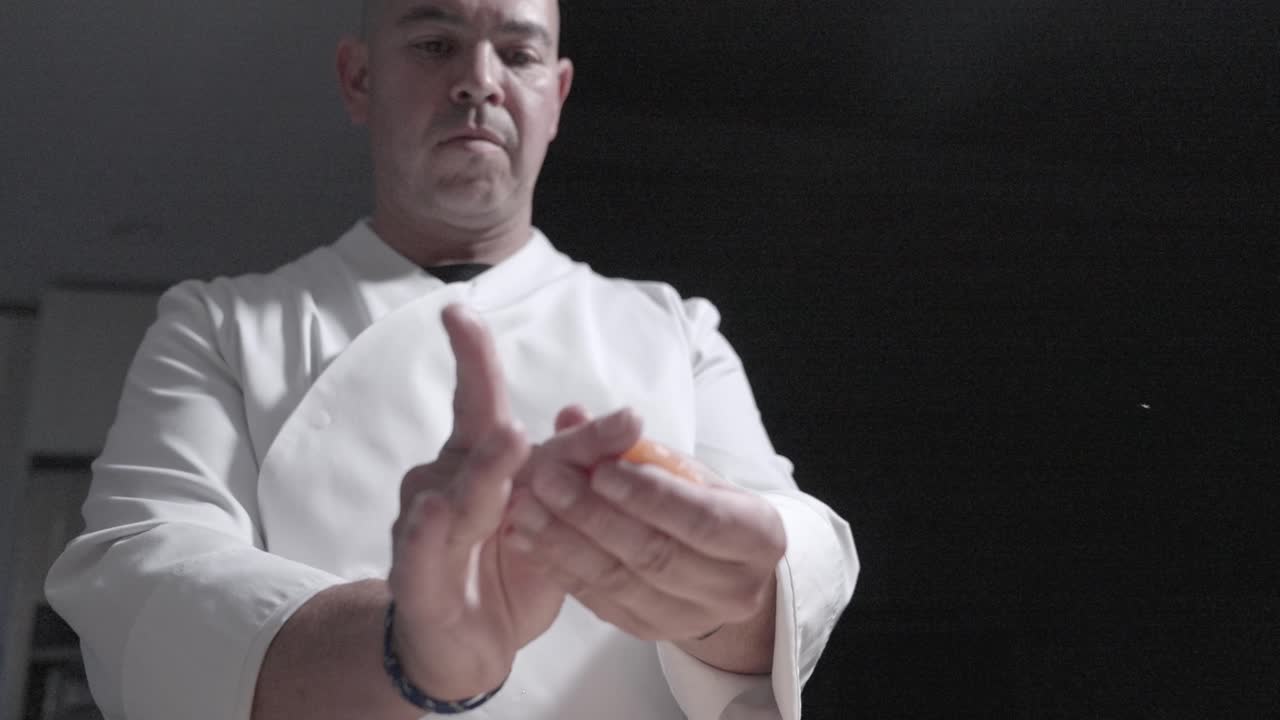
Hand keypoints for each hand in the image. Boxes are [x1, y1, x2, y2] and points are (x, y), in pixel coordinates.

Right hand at [387, 304, 556, 700]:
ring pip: (457, 496)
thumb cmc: (509, 568)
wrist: (468, 644)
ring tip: (508, 441)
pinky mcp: (417, 582)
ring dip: (482, 472)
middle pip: (481, 447)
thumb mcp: (555, 515)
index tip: (459, 311)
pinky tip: (439, 513)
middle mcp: (447, 484)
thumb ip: (574, 466)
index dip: (473, 358)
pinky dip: (428, 537)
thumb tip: (606, 413)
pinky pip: (421, 556)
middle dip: (507, 422)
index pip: (482, 403)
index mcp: (478, 461)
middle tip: (534, 399)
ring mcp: (428, 530)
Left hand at [504, 411, 786, 645]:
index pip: (702, 519)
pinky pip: (599, 602)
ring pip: (621, 581)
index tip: (601, 470)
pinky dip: (561, 568)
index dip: (649, 496)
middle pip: (657, 554)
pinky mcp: (650, 632)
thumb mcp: (686, 469)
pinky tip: (528, 540)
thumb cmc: (701, 504)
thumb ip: (632, 444)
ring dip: (566, 542)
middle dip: (595, 515)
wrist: (721, 568)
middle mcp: (734, 587)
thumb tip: (574, 414)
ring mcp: (692, 618)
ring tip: (525, 507)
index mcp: (758, 537)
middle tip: (546, 479)